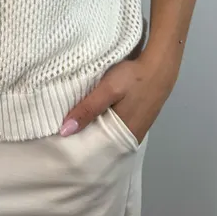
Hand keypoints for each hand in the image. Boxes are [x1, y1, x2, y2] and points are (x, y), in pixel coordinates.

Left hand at [59, 52, 176, 143]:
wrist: (159, 65)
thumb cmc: (133, 78)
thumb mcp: (108, 90)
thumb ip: (88, 109)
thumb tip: (64, 131)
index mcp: (123, 136)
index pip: (95, 150)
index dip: (77, 146)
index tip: (57, 143)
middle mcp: (130, 138)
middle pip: (101, 144)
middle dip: (82, 139)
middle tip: (58, 134)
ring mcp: (135, 129)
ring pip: (107, 135)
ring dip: (91, 130)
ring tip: (70, 126)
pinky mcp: (136, 119)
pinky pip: (114, 127)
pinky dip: (102, 123)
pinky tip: (90, 117)